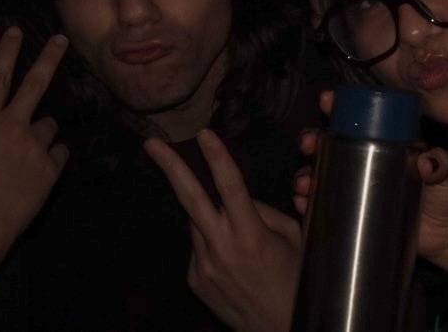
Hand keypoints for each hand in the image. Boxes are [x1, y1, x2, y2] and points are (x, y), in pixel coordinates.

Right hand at [0, 28, 68, 254]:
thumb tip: (0, 133)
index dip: (6, 52)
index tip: (15, 30)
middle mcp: (11, 127)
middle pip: (35, 84)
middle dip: (49, 58)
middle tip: (61, 40)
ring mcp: (33, 146)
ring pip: (49, 127)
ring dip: (42, 137)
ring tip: (24, 162)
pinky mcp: (50, 169)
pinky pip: (58, 155)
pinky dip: (50, 162)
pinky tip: (34, 178)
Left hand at [146, 129, 301, 331]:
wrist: (281, 328)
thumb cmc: (295, 280)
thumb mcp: (294, 238)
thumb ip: (265, 212)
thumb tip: (240, 198)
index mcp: (251, 235)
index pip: (231, 186)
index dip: (217, 157)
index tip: (205, 134)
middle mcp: (222, 248)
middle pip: (191, 199)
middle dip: (170, 168)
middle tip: (152, 145)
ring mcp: (204, 266)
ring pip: (197, 223)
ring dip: (210, 216)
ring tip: (239, 239)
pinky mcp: (196, 280)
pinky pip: (199, 247)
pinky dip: (212, 242)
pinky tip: (234, 262)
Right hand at [294, 89, 447, 262]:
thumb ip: (441, 165)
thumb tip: (425, 162)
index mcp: (388, 142)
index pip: (361, 120)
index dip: (340, 107)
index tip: (327, 100)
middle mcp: (369, 160)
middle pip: (333, 144)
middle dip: (313, 140)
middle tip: (308, 143)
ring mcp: (360, 186)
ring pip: (324, 173)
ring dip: (308, 173)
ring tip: (304, 183)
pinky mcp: (355, 212)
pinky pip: (326, 204)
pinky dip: (310, 202)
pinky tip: (303, 203)